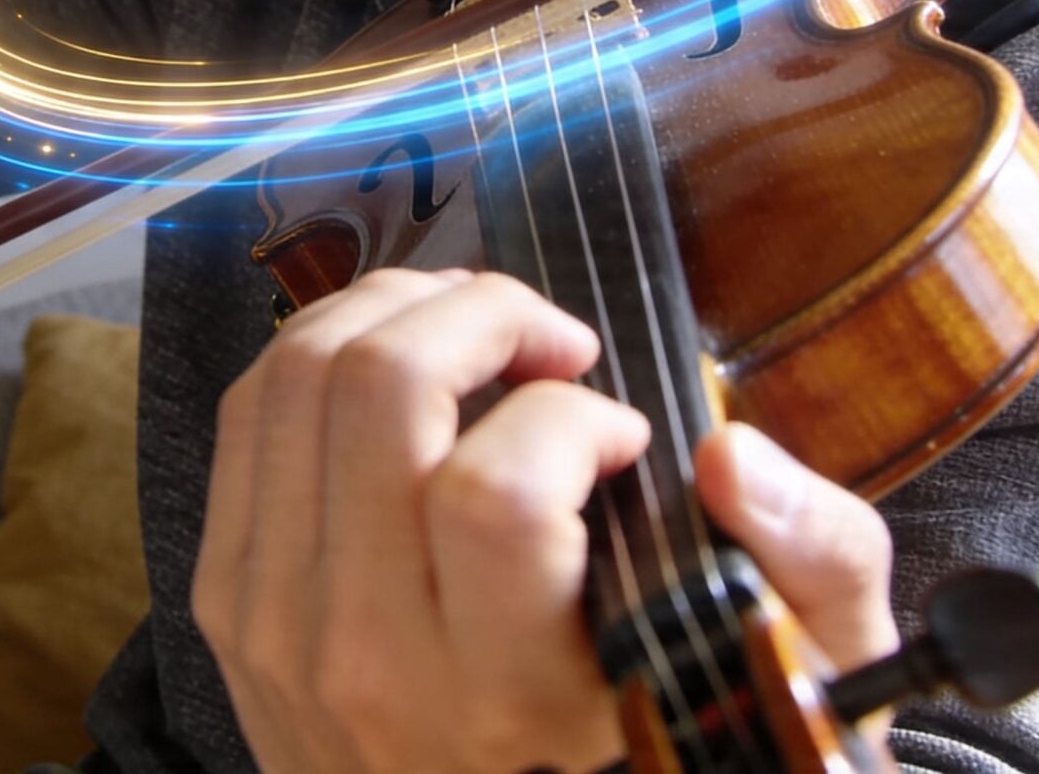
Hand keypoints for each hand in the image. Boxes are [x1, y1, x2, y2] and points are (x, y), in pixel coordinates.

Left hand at [193, 267, 896, 772]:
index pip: (495, 493)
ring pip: (301, 377)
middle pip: (381, 392)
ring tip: (482, 330)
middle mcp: (369, 657)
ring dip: (401, 309)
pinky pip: (249, 414)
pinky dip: (327, 353)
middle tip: (553, 341)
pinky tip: (404, 368)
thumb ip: (808, 565)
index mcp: (502, 696)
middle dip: (482, 313)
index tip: (620, 436)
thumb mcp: (771, 683)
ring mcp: (277, 622)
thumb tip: (726, 452)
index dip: (570, 418)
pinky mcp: (230, 594)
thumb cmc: (631, 751)